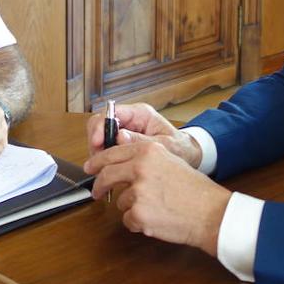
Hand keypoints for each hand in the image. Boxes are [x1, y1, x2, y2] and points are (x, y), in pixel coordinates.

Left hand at [84, 138, 230, 255]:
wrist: (209, 213)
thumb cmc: (194, 189)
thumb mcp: (171, 160)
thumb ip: (145, 156)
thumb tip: (120, 153)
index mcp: (149, 151)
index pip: (113, 153)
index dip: (98, 162)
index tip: (90, 167)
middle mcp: (140, 168)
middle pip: (106, 175)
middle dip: (99, 186)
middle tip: (96, 192)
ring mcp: (138, 192)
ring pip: (120, 201)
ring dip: (131, 207)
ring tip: (155, 207)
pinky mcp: (138, 214)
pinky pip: (128, 220)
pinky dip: (138, 222)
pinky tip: (157, 219)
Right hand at [86, 102, 202, 168]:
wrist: (188, 156)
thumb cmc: (180, 148)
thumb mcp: (165, 145)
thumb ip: (143, 141)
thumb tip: (120, 137)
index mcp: (140, 114)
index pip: (111, 112)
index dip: (100, 126)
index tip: (97, 143)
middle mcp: (129, 120)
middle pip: (100, 123)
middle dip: (95, 142)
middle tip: (97, 161)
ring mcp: (124, 131)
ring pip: (99, 137)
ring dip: (98, 153)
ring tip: (103, 170)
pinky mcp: (122, 144)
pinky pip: (106, 149)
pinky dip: (103, 160)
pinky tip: (109, 171)